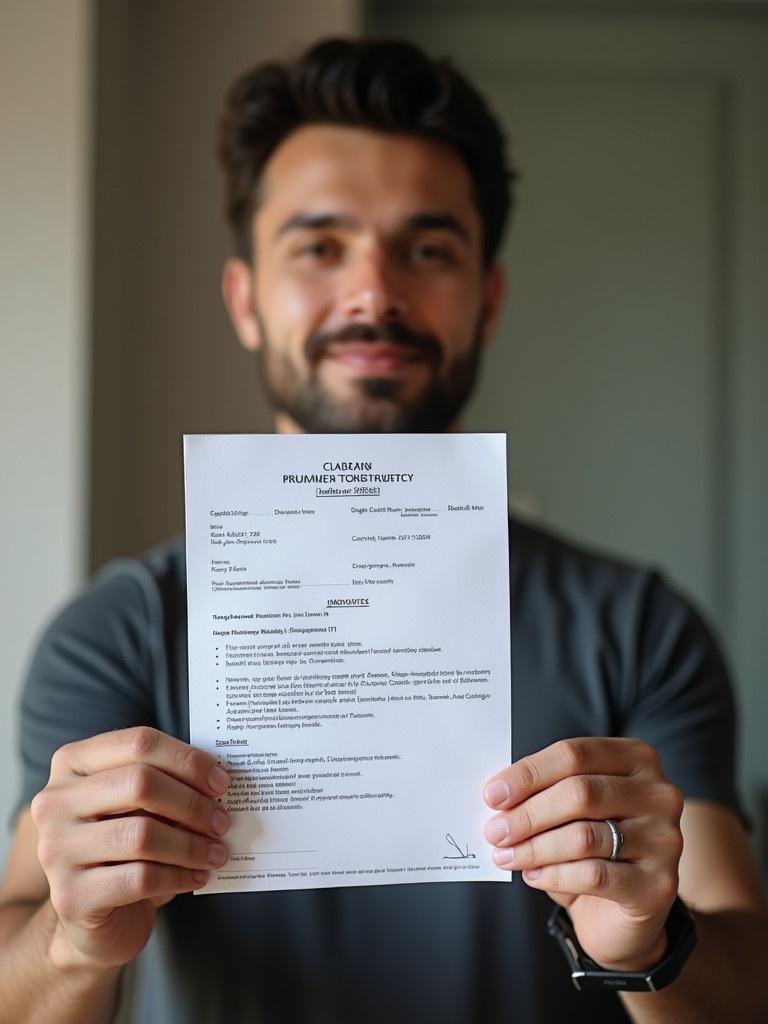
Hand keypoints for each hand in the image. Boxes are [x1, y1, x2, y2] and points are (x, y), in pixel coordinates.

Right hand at [30, 727, 230, 969]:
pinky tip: (197, 877)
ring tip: (216, 852)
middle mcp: (54, 801)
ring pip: (142, 834)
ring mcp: (56, 849)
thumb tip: (217, 780)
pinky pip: (141, 878)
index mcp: (72, 763)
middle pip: (140, 783)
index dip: (187, 760)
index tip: (220, 782)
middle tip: (221, 821)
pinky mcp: (71, 896)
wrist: (92, 915)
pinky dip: (179, 876)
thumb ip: (165, 782)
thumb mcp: (137, 805)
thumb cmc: (122, 847)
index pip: (138, 743)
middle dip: (192, 803)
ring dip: (191, 844)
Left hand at [483, 737, 683, 969]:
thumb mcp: (569, 810)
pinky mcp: (659, 885)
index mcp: (637, 759)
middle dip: (528, 813)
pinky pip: (594, 876)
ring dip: (534, 847)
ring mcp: (665, 840)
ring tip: (505, 855)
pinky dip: (554, 875)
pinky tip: (533, 876)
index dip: (529, 773)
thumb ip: (544, 792)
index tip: (492, 794)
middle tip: (494, 831)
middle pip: (580, 792)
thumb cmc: (592, 847)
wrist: (623, 913)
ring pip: (584, 836)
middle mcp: (659, 794)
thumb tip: (497, 793)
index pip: (575, 755)